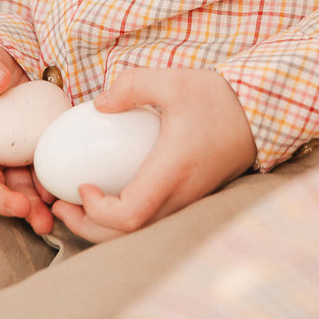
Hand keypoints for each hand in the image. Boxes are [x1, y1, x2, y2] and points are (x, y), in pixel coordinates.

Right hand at [0, 37, 56, 233]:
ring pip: (17, 193)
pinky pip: (42, 180)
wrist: (10, 62)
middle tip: (21, 208)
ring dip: (30, 209)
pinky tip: (64, 196)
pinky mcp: (36, 157)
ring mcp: (11, 160)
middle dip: (3, 203)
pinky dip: (51, 191)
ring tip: (46, 220)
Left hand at [50, 67, 256, 244]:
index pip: (130, 214)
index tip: (81, 187)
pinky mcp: (189, 201)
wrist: (259, 115)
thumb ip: (132, 86)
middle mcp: (181, 195)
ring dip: (102, 228)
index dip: (98, 211)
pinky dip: (121, 221)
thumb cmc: (218, 98)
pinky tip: (107, 197)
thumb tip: (98, 104)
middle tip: (60, 206)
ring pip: (138, 235)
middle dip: (88, 228)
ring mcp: (186, 203)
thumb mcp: (172, 81)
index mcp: (173, 170)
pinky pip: (150, 223)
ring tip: (76, 205)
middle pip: (128, 236)